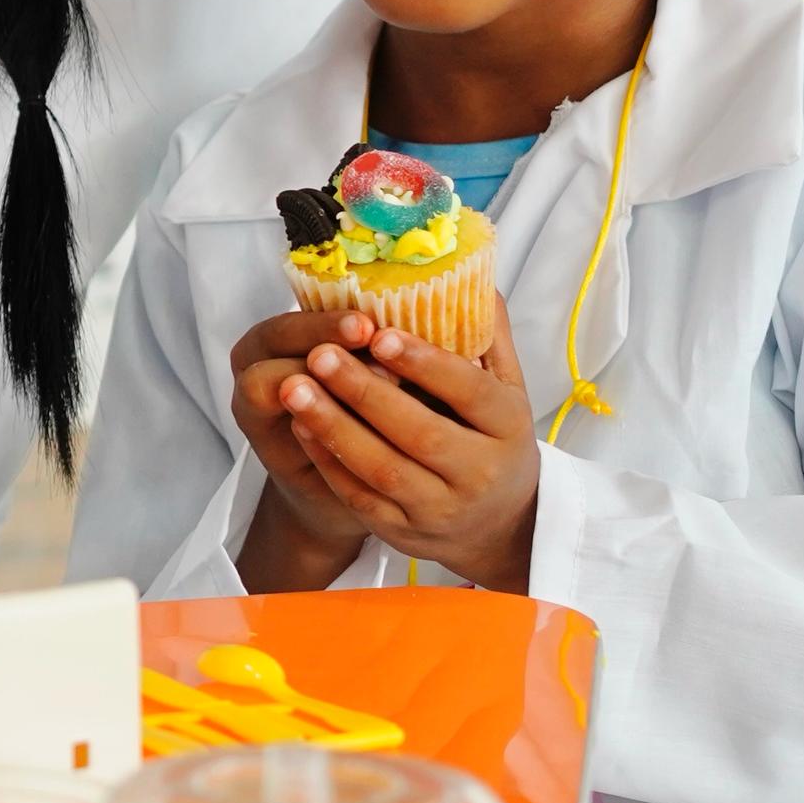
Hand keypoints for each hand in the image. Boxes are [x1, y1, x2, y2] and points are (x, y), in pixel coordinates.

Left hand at [253, 308, 542, 591]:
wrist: (498, 525)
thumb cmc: (493, 439)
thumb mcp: (506, 390)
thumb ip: (488, 335)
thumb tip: (471, 271)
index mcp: (508, 428)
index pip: (470, 393)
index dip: (424, 364)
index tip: (380, 333)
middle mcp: (480, 473)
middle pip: (419, 433)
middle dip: (364, 393)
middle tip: (320, 355)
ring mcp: (440, 509)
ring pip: (382, 470)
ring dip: (334, 428)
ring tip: (294, 387)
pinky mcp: (403, 531)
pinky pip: (359, 498)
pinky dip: (328, 462)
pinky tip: (300, 426)